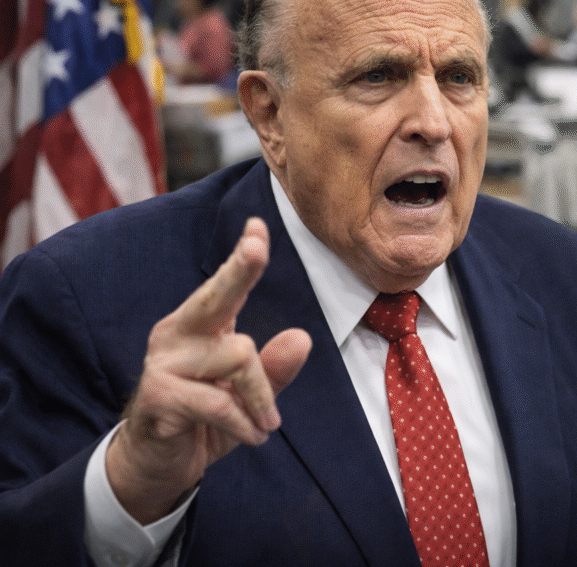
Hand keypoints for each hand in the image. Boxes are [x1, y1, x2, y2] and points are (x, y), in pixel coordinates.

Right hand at [106, 217, 311, 523]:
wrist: (157, 465)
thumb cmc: (205, 420)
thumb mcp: (248, 397)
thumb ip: (274, 369)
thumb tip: (302, 338)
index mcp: (200, 326)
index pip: (224, 285)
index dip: (242, 257)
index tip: (258, 227)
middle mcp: (177, 334)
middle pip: (217, 296)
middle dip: (240, 268)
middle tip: (257, 246)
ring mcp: (163, 362)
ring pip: (239, 357)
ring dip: (262, 398)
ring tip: (265, 425)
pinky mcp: (159, 395)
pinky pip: (220, 402)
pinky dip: (244, 423)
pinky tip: (249, 437)